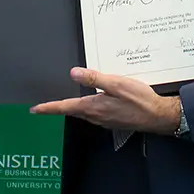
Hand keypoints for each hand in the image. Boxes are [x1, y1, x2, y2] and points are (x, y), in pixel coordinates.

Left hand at [29, 67, 180, 135]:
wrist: (158, 116)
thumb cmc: (139, 100)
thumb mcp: (116, 84)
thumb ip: (95, 78)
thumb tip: (73, 73)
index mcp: (93, 107)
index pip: (65, 107)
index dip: (49, 108)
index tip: (35, 110)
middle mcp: (96, 116)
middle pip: (72, 111)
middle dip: (58, 108)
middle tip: (45, 106)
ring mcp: (104, 120)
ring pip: (83, 112)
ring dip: (72, 108)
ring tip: (63, 104)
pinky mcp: (112, 120)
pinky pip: (94, 113)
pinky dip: (86, 108)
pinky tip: (91, 102)